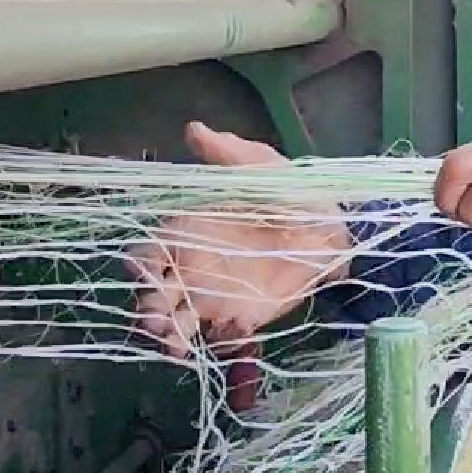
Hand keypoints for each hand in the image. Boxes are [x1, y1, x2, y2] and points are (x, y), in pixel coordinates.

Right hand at [128, 122, 353, 358]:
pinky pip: (217, 338)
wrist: (333, 231)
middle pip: (154, 293)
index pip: (148, 252)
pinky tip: (213, 343)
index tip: (140, 269)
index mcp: (188, 232)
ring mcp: (214, 296)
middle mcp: (192, 267)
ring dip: (168, 335)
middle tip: (154, 319)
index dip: (139, 263)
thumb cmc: (291, 193)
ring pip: (177, 322)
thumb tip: (194, 128)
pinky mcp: (241, 318)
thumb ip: (227, 152)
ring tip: (174, 343)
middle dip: (147, 308)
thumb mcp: (260, 167)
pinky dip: (211, 344)